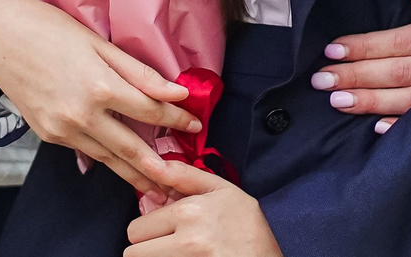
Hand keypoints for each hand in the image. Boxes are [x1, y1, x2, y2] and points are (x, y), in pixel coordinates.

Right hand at [0, 0, 203, 194]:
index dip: (176, 120)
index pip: (150, 111)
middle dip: (158, 167)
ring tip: (156, 185)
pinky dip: (104, 159)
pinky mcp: (48, 135)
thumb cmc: (51, 29)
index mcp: (100, 86)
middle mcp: (81, 115)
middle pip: (131, 148)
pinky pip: (84, 150)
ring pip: (107, 158)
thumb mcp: (99, 43)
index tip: (195, 125)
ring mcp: (62, 129)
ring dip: (133, 174)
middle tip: (181, 179)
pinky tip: (119, 166)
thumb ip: (138, 72)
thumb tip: (175, 92)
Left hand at [124, 161, 281, 256]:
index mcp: (189, 213)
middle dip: (148, 248)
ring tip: (180, 253)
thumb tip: (150, 162)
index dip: (149, 230)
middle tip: (169, 244)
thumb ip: (181, 175)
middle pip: (134, 252)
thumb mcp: (220, 189)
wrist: (276, 252)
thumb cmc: (247, 223)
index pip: (136, 229)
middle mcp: (188, 242)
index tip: (165, 230)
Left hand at [314, 0, 410, 132]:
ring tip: (338, 101)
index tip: (333, 48)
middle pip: (399, 71)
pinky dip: (406, 128)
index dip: (367, 45)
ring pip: (410, 99)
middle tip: (321, 80)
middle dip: (357, 74)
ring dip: (371, 100)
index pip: (403, 40)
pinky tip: (378, 129)